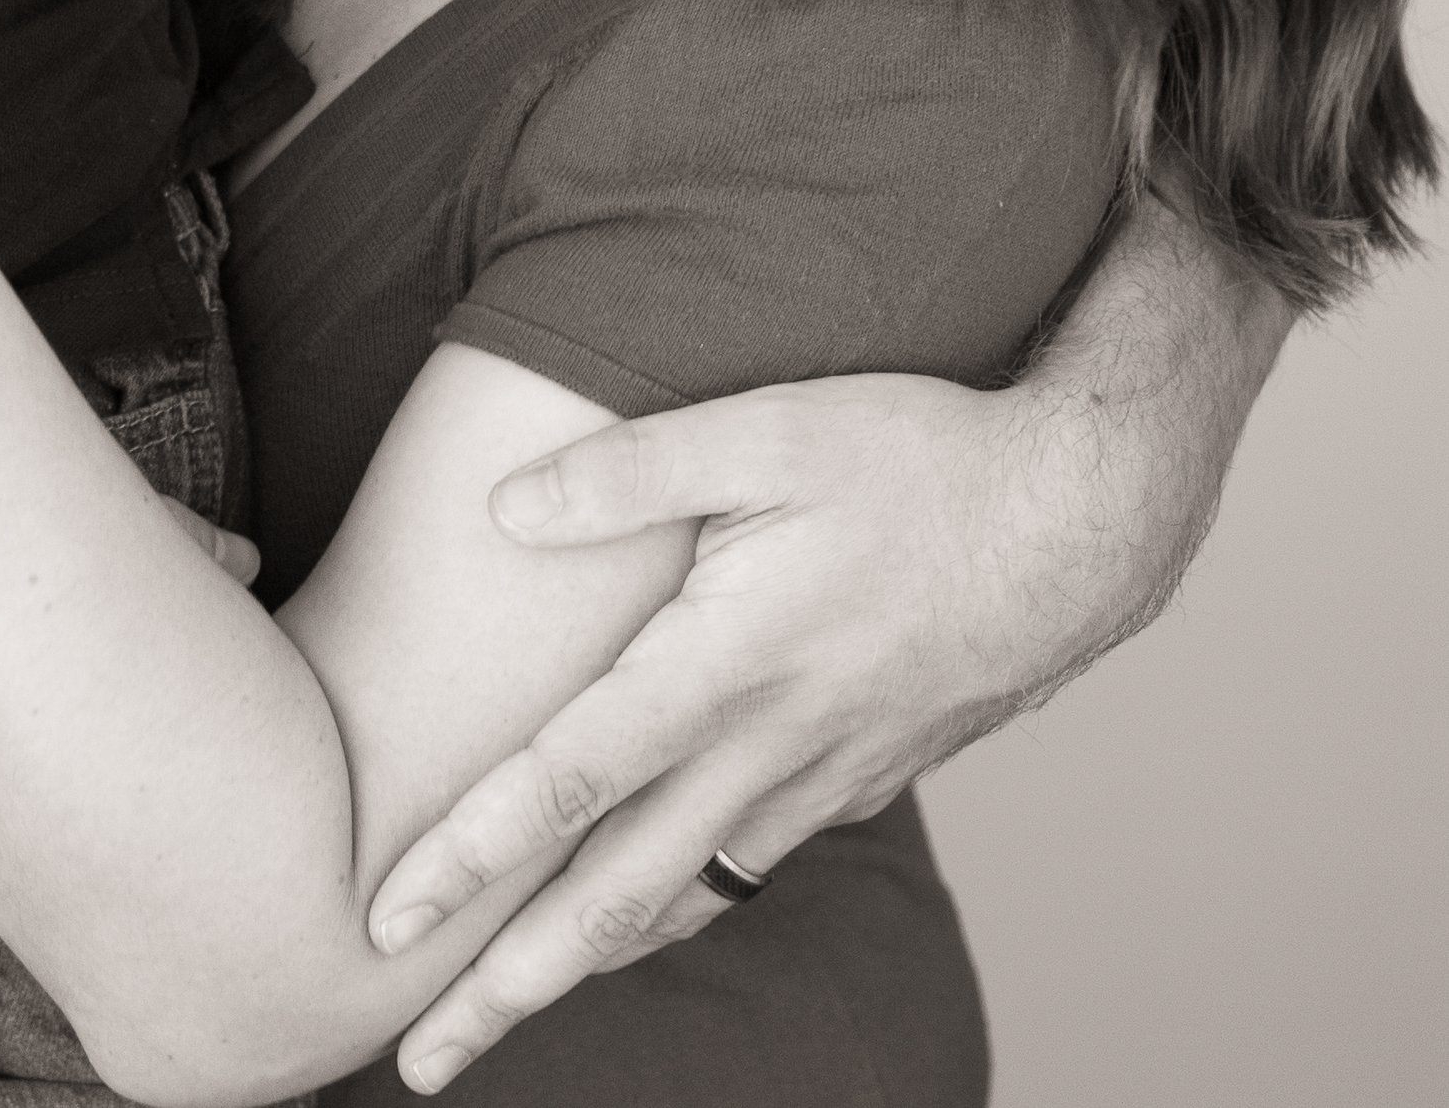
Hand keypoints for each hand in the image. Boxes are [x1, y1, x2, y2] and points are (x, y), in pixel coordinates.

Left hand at [369, 368, 1167, 1089]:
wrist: (1085, 518)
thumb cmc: (923, 455)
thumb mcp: (773, 427)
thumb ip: (632, 468)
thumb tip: (501, 509)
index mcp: (735, 662)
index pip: (575, 778)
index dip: (474, 853)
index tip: (385, 920)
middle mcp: (772, 745)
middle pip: (617, 897)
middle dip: (508, 986)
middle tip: (419, 1061)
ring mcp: (823, 777)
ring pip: (683, 896)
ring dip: (586, 960)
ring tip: (500, 1007)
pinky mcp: (862, 776)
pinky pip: (743, 865)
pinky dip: (674, 907)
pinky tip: (634, 915)